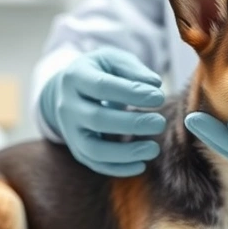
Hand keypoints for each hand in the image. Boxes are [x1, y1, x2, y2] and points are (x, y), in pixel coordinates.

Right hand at [39, 47, 166, 176]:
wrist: (69, 90)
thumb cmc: (100, 71)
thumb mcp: (112, 60)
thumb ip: (133, 69)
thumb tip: (154, 85)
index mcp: (75, 77)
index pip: (102, 87)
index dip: (131, 93)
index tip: (158, 97)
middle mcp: (68, 106)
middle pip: (97, 119)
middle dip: (131, 124)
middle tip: (159, 123)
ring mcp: (70, 131)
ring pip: (93, 149)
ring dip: (125, 153)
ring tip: (153, 149)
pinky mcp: (77, 149)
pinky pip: (95, 164)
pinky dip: (118, 168)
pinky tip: (141, 165)